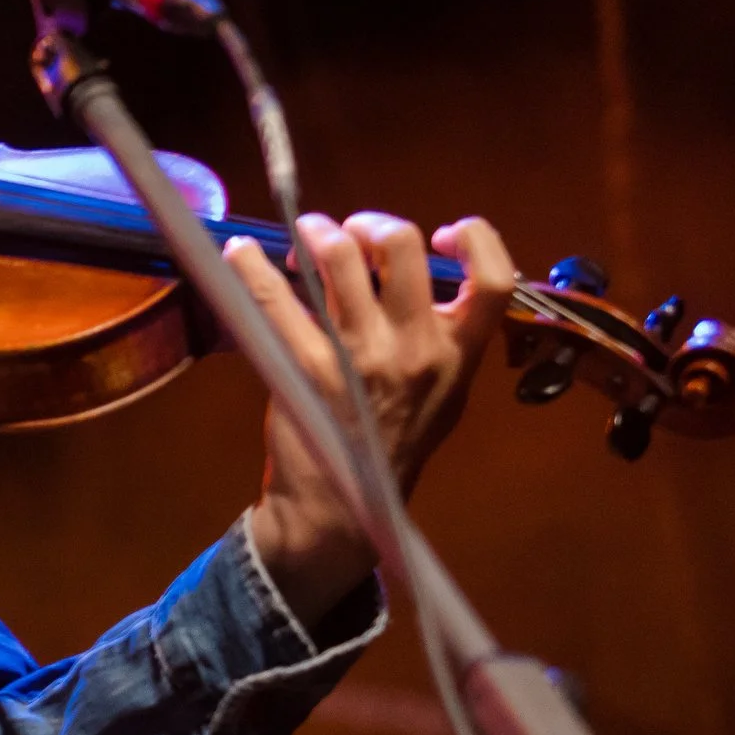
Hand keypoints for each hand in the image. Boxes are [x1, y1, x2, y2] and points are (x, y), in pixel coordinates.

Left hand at [225, 212, 516, 622]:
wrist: (342, 510)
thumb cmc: (393, 446)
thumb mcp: (444, 396)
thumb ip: (442, 338)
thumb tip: (425, 273)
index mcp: (457, 354)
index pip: (494, 279)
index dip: (473, 237)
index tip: (440, 233)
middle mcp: (413, 349)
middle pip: (399, 244)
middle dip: (368, 224)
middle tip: (348, 234)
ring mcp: (358, 356)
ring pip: (338, 257)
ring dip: (315, 233)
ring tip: (305, 238)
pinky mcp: (304, 366)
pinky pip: (274, 299)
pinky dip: (252, 267)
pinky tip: (239, 255)